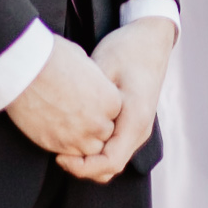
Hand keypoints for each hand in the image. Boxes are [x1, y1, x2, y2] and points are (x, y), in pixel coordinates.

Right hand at [5, 34, 122, 157]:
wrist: (26, 70)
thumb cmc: (53, 59)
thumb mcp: (83, 61)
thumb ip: (93, 79)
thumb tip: (87, 80)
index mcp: (111, 101)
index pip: (113, 115)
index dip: (99, 109)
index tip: (85, 102)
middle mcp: (99, 123)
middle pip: (104, 133)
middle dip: (91, 126)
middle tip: (73, 113)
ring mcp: (79, 137)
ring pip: (89, 149)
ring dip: (80, 140)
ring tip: (64, 123)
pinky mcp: (58, 146)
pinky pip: (69, 155)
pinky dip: (64, 147)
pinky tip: (53, 129)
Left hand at [56, 15, 175, 184]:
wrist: (151, 39)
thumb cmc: (126, 49)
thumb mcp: (103, 68)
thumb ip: (88, 96)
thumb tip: (62, 117)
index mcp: (135, 120)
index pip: (109, 163)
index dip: (82, 167)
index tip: (59, 156)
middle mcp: (140, 130)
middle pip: (110, 168)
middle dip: (82, 167)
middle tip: (56, 153)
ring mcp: (138, 129)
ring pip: (112, 160)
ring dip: (88, 159)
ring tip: (64, 145)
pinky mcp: (133, 124)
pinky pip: (114, 148)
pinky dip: (95, 150)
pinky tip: (76, 134)